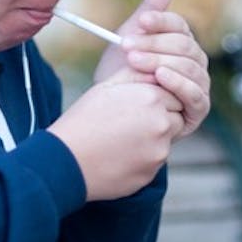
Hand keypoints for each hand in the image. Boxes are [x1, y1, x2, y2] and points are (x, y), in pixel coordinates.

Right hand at [48, 77, 183, 200]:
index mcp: (151, 98)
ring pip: (166, 140)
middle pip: (176, 116)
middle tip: (130, 121)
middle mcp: (161, 124)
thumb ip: (136, 74)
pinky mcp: (151, 172)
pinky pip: (155, 161)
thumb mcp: (106, 87)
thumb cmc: (83, 121)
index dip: (154, 97)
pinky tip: (119, 154)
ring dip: (153, 138)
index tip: (135, 104)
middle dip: (160, 117)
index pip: (172, 93)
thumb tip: (154, 69)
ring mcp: (158, 151)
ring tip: (121, 138)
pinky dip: (142, 157)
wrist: (66, 161)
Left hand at [94, 0, 210, 139]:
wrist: (113, 112)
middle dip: (154, 44)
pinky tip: (160, 76)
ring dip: (161, 62)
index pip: (179, 26)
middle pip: (184, 45)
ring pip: (190, 67)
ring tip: (136, 62)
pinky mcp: (198, 109)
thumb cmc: (122, 76)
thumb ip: (149, 13)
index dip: (161, 21)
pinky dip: (179, 83)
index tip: (139, 21)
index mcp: (181, 43)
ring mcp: (199, 85)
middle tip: (126, 46)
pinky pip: (196, 94)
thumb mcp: (130, 41)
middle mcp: (195, 62)